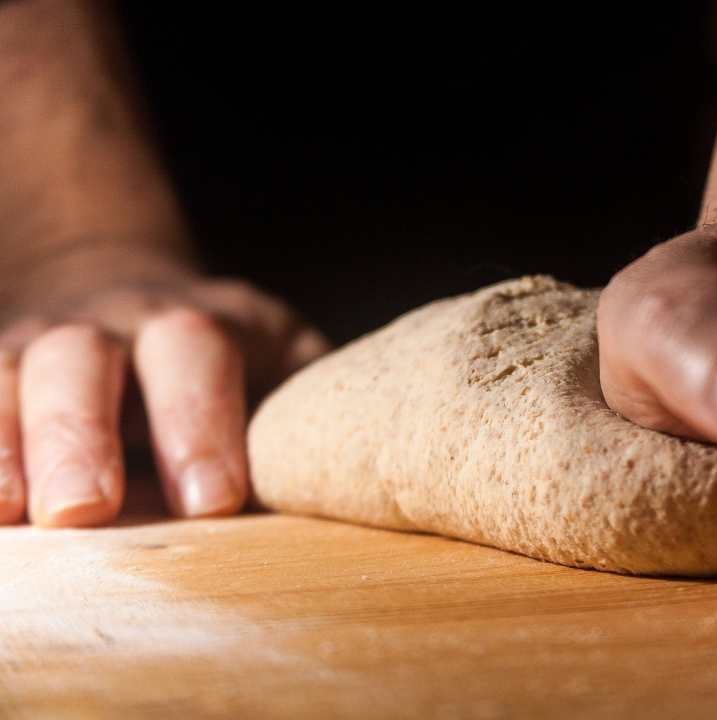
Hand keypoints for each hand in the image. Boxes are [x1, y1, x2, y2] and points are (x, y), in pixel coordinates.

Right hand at [0, 267, 326, 527]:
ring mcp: (36, 347)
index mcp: (200, 324)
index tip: (213, 499)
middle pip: (82, 357)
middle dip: (80, 432)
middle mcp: (109, 326)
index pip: (199, 354)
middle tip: (87, 508)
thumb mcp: (285, 369)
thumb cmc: (235, 370)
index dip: (201, 421)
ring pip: (4, 376)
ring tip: (9, 510)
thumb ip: (305, 414)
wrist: (138, 308)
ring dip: (1, 442)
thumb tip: (347, 478)